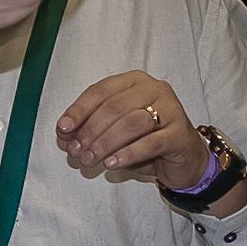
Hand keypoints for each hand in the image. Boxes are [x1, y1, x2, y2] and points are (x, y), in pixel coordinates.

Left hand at [54, 70, 213, 186]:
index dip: (79, 109)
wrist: (183, 159)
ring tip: (90, 159)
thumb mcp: (114, 132)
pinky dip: (127, 153)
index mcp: (134, 81)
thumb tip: (64, 133)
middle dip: (90, 130)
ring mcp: (171, 109)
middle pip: (115, 107)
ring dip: (105, 143)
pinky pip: (150, 143)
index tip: (63, 129)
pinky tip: (112, 163)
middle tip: (76, 151)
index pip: (101, 90)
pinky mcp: (180, 133)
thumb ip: (89, 127)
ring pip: (131, 123)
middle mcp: (155, 89)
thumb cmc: (146, 141)